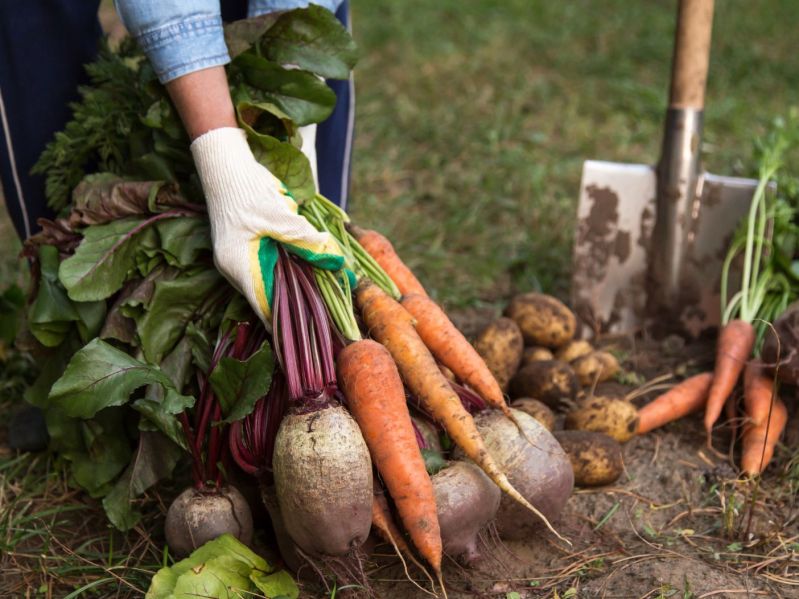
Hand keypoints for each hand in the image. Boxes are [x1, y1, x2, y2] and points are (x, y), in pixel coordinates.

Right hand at [191, 127, 342, 321]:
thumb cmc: (247, 190)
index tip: (310, 331)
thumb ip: (305, 240)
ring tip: (322, 291)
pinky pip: (268, 267)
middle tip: (326, 311)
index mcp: (237, 266)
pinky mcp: (244, 250)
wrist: (225, 165)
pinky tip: (306, 266)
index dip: (286, 321)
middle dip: (296, 301)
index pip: (263, 306)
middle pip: (268, 296)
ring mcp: (237, 259)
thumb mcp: (281, 216)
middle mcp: (234, 268)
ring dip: (293, 283)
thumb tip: (334, 258)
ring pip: (270, 281)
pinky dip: (287, 268)